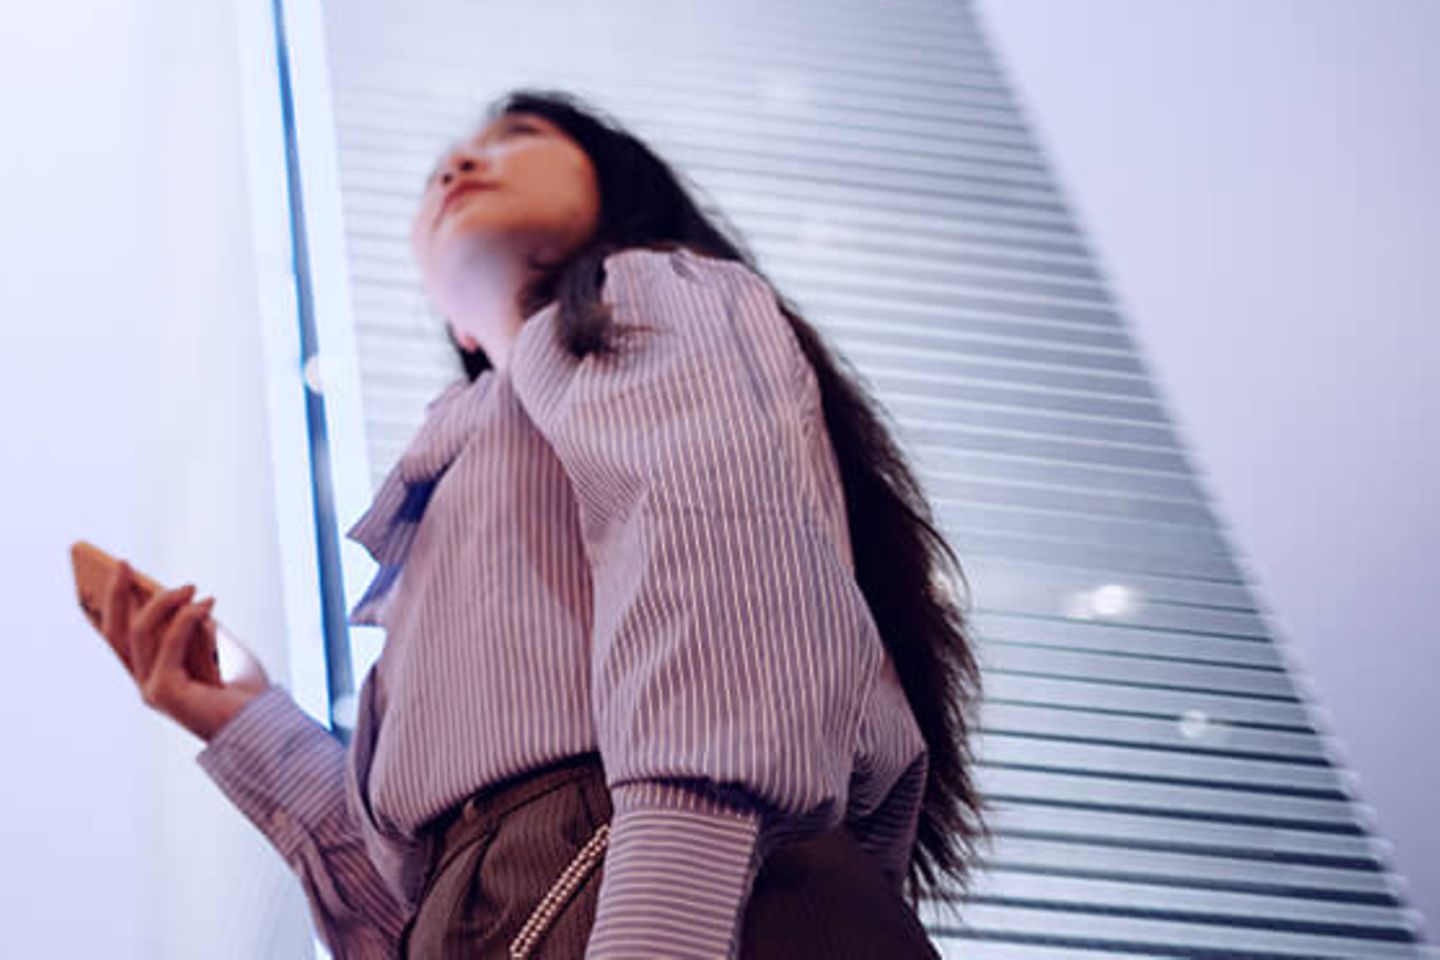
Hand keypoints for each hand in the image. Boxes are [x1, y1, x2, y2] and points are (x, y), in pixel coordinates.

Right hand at [100, 560, 273, 742]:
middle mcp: (147, 683)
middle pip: (117, 633)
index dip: (113, 605)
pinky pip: (169, 644)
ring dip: (164, 602)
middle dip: (116, 595)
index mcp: (155, 675)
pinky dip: (187, 619)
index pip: (121, 638)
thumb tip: (184, 599)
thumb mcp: (219, 649)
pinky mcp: (165, 693)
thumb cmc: (246, 691)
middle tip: (123, 564)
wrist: (263, 725)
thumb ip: (197, 628)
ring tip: (190, 586)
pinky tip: (207, 603)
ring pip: (140, 633)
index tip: (120, 571)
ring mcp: (152, 689)